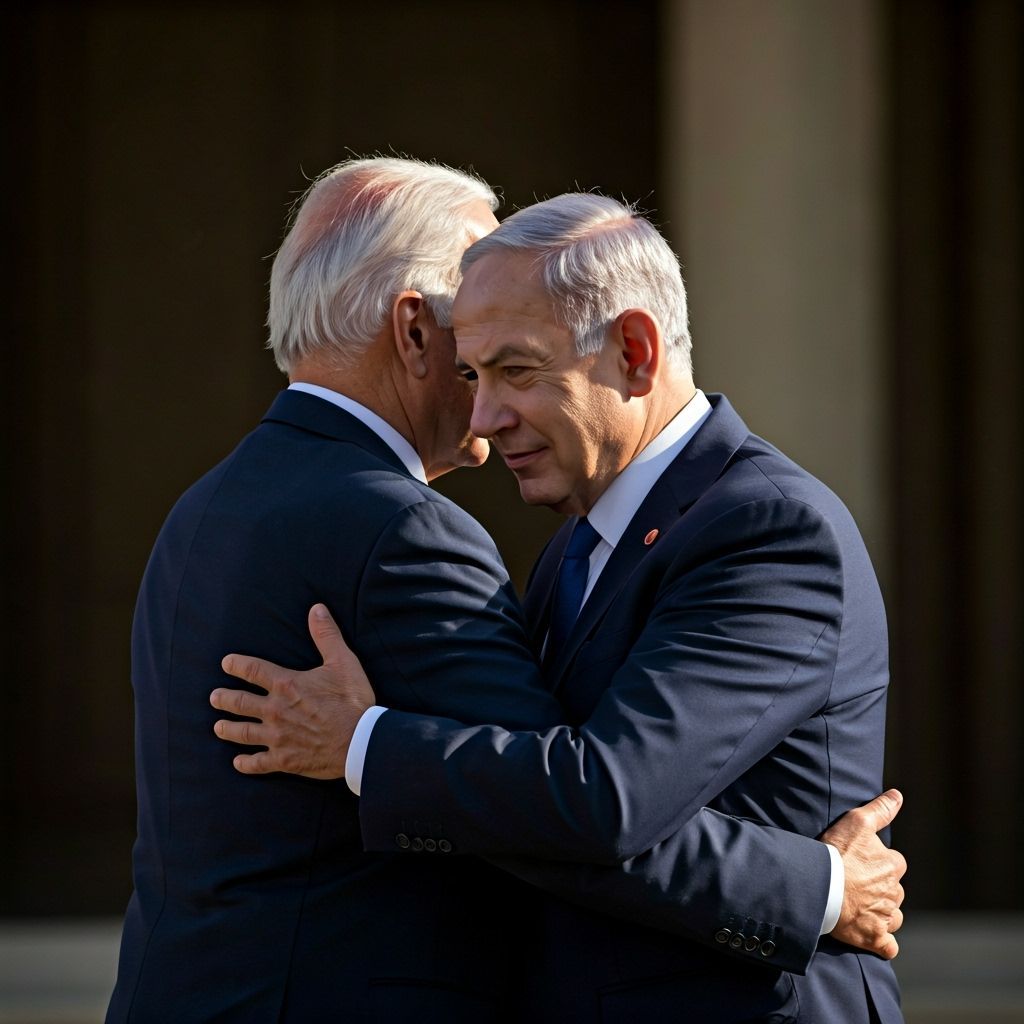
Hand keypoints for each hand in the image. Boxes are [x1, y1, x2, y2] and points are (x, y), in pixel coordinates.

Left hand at [210, 603, 374, 778]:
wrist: (360, 741)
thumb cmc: (352, 701)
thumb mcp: (343, 662)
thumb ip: (326, 635)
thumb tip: (316, 609)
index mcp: (286, 685)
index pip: (253, 670)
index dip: (237, 665)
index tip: (226, 663)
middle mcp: (275, 710)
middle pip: (240, 703)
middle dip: (224, 699)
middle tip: (214, 697)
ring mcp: (277, 737)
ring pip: (243, 733)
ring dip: (227, 729)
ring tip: (217, 726)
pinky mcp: (284, 759)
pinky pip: (258, 763)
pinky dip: (245, 763)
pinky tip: (237, 762)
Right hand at [822, 789, 906, 958]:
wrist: (819, 885)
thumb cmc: (837, 852)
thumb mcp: (857, 822)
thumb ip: (880, 809)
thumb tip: (898, 795)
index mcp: (893, 865)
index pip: (894, 863)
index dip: (878, 862)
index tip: (859, 862)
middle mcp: (894, 892)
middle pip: (893, 891)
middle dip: (880, 889)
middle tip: (856, 884)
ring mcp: (885, 917)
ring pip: (892, 916)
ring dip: (881, 913)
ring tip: (860, 908)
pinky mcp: (874, 938)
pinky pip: (887, 945)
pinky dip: (883, 943)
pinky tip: (873, 938)